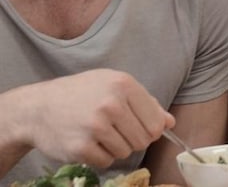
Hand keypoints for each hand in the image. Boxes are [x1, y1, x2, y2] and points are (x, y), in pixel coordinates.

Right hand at [14, 69, 173, 167]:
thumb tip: (170, 123)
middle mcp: (111, 104)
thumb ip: (146, 103)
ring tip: (100, 134)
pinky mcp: (80, 147)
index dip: (151, 129)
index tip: (139, 127)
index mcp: (123, 85)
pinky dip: (100, 157)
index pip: (156, 122)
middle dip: (134, 139)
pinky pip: (106, 162)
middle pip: (144, 140)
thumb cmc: (81, 94)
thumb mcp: (114, 86)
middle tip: (115, 131)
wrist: (37, 108)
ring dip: (116, 148)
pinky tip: (88, 142)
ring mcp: (95, 126)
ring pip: (126, 152)